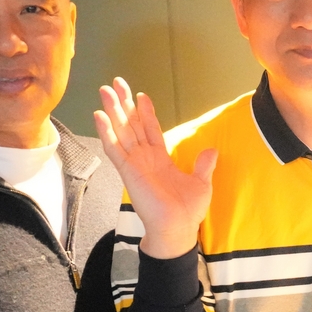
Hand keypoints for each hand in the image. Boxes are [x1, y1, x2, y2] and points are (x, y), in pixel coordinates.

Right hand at [95, 77, 216, 259]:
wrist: (177, 228)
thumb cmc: (187, 210)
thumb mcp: (201, 183)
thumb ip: (204, 165)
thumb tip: (212, 150)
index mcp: (160, 158)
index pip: (151, 129)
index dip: (146, 112)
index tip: (140, 95)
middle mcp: (145, 157)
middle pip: (132, 124)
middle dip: (124, 103)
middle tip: (116, 83)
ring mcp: (134, 163)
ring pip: (121, 130)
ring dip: (113, 110)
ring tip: (105, 90)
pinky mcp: (127, 171)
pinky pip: (114, 148)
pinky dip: (106, 132)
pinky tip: (100, 116)